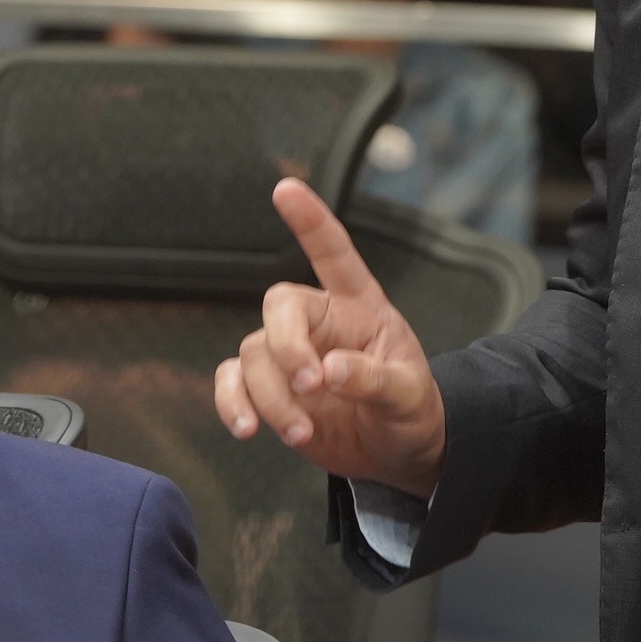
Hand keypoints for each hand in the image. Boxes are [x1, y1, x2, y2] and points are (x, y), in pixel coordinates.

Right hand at [214, 178, 448, 498]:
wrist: (393, 452)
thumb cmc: (410, 410)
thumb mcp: (408, 395)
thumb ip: (374, 380)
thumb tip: (330, 369)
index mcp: (359, 307)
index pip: (334, 254)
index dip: (310, 221)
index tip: (285, 189)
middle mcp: (318, 322)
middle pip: (279, 305)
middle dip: (287, 347)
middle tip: (312, 387)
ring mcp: (288, 354)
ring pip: (253, 353)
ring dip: (270, 397)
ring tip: (301, 433)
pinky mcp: (265, 388)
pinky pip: (230, 381)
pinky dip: (231, 404)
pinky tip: (247, 429)